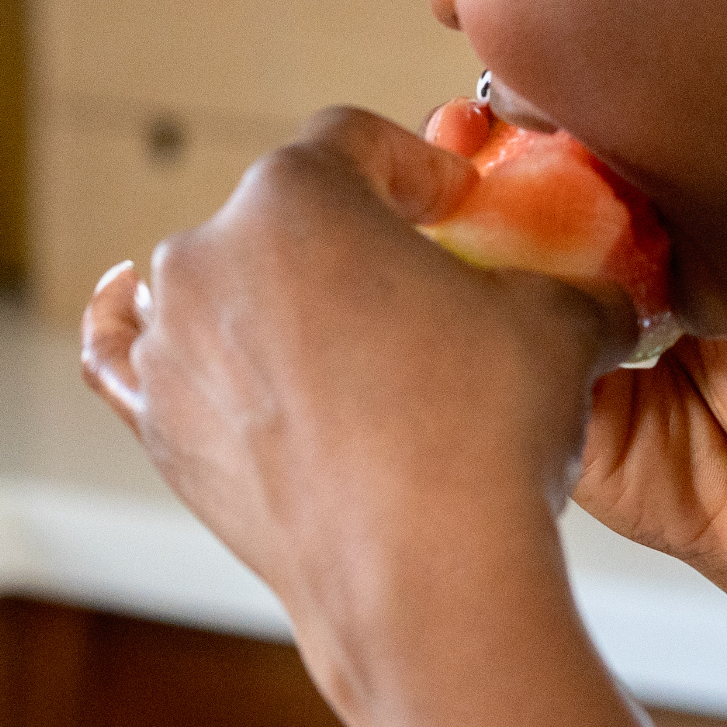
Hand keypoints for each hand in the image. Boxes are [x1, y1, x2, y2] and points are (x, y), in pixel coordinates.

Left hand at [82, 108, 726, 726]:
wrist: (426, 583)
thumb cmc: (486, 435)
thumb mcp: (558, 324)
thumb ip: (570, 284)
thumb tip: (605, 294)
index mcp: (294, 192)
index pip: (355, 143)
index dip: (416, 170)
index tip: (455, 206)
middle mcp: (208, 253)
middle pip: (283, 214)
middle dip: (346, 238)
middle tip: (411, 285)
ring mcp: (173, 344)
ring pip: (216, 283)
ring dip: (268, 294)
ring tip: (337, 336)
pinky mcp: (160, 426)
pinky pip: (121, 352)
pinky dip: (121, 321)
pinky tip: (123, 295)